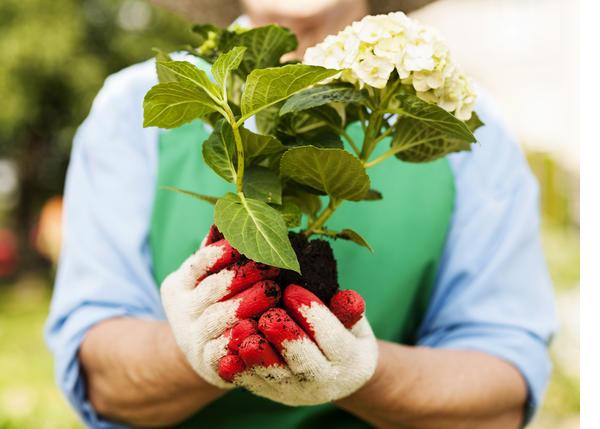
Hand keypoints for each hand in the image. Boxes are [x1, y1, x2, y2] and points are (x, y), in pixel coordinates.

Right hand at [160, 226, 279, 388]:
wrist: (203, 353)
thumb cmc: (216, 302)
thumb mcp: (210, 276)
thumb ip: (220, 250)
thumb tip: (232, 208)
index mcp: (178, 284)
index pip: (199, 263)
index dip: (224, 252)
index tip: (248, 243)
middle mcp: (180, 310)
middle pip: (212, 289)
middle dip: (243, 276)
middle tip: (273, 265)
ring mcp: (191, 338)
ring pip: (218, 318)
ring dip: (247, 303)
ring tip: (273, 291)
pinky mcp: (207, 363)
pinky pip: (225, 350)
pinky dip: (242, 338)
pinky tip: (262, 327)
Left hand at [220, 284, 377, 404]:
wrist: (337, 375)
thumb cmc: (345, 335)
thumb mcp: (354, 323)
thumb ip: (349, 311)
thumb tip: (347, 297)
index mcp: (350, 361)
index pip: (332, 338)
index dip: (312, 314)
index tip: (293, 289)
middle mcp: (324, 383)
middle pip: (303, 362)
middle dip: (285, 338)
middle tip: (268, 314)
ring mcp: (297, 392)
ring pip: (275, 377)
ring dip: (257, 355)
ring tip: (244, 330)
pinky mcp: (274, 395)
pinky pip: (254, 384)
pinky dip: (240, 371)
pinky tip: (227, 352)